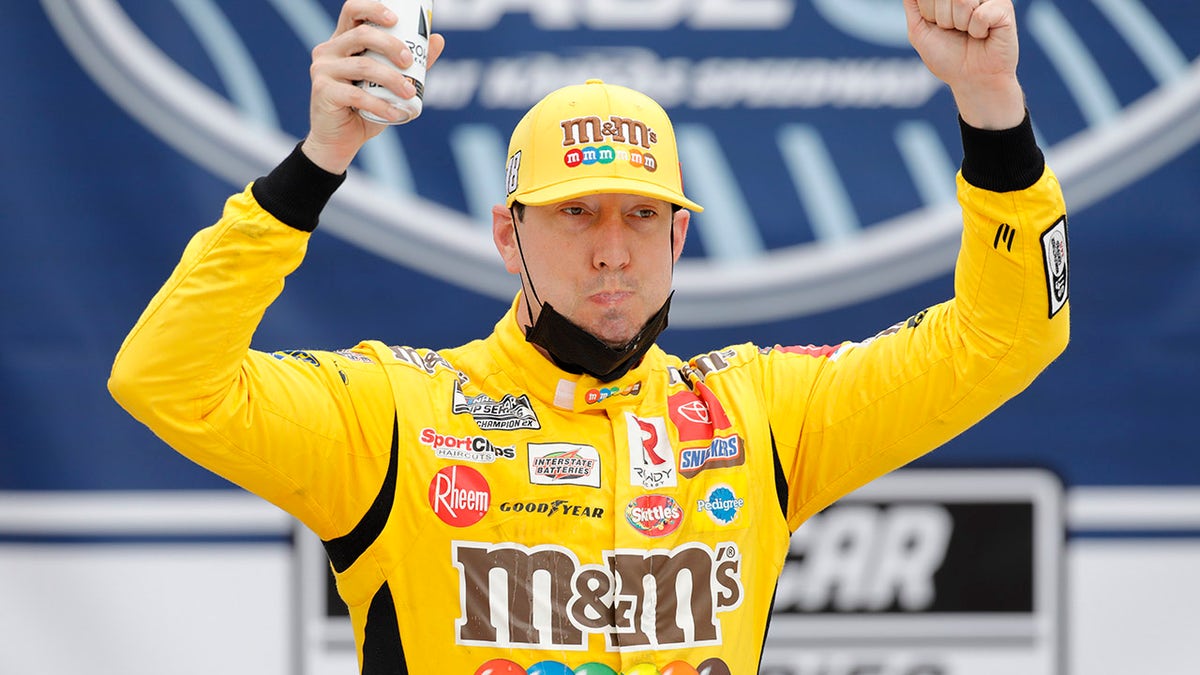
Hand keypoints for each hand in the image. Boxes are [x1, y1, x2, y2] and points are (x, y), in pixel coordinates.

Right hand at [302, 0, 445, 173]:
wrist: (341, 142)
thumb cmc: (366, 109)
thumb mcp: (390, 84)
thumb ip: (411, 64)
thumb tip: (437, 39)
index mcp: (343, 41)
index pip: (353, 11)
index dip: (373, 8)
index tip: (395, 20)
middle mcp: (328, 50)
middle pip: (361, 34)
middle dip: (390, 45)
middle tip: (409, 62)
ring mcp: (322, 69)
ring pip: (362, 66)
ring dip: (391, 79)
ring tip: (409, 94)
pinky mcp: (322, 91)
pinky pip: (356, 94)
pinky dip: (380, 105)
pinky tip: (395, 114)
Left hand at [904, 0, 1024, 128]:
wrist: (972, 80)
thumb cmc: (947, 56)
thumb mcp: (919, 31)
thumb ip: (913, 4)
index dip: (928, 14)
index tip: (940, 26)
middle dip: (943, 20)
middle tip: (956, 31)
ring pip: (961, 1)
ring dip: (959, 25)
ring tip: (969, 32)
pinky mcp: (1004, 8)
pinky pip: (980, 15)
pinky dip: (977, 32)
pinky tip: (984, 35)